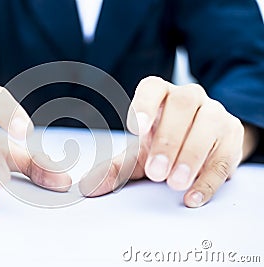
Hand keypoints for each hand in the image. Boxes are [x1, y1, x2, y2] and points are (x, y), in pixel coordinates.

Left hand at [80, 76, 245, 207]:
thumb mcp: (137, 155)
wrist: (199, 147)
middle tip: (156, 171)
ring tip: (174, 183)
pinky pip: (225, 155)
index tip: (136, 128)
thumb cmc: (162, 144)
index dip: (145, 104)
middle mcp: (190, 98)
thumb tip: (88, 187)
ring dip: (191, 155)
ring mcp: (215, 113)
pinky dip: (209, 178)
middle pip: (183, 104)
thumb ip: (116, 168)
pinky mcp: (233, 136)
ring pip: (209, 124)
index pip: (153, 87)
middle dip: (168, 139)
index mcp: (161, 96)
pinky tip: (192, 195)